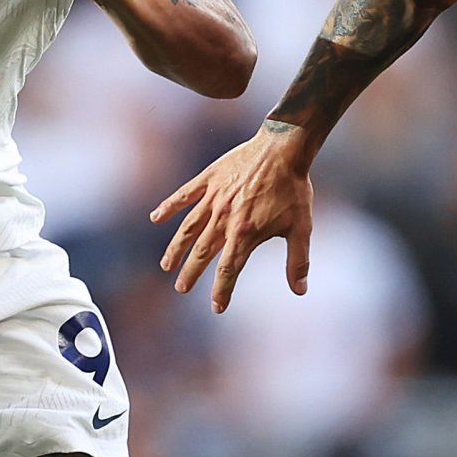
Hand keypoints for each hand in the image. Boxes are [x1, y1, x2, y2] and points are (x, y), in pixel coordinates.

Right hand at [150, 128, 314, 311]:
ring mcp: (214, 198)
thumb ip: (298, 261)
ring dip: (176, 248)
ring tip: (166, 265)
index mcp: (245, 233)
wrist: (284, 148)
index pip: (228, 270)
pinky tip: (155, 217)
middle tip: (181, 287)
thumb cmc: (294, 189)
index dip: (222, 291)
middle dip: (191, 273)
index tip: (217, 307)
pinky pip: (185, 195)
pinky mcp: (210, 179)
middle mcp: (224, 219)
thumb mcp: (301, 227)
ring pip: (189, 228)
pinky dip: (169, 206)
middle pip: (203, 252)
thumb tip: (300, 290)